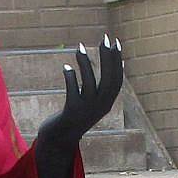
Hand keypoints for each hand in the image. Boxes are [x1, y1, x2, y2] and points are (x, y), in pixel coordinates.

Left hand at [37, 31, 123, 149]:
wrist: (60, 139)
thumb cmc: (76, 115)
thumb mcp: (93, 101)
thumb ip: (103, 87)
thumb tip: (117, 64)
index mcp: (107, 103)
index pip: (117, 79)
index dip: (117, 61)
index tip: (115, 42)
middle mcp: (100, 107)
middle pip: (107, 80)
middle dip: (107, 58)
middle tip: (104, 38)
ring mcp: (86, 110)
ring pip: (89, 84)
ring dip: (85, 64)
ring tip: (79, 47)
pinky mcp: (71, 112)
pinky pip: (73, 92)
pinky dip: (70, 78)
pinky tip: (66, 67)